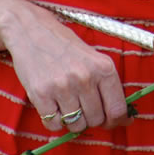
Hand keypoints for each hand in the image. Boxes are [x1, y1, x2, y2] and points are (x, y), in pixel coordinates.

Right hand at [0, 0, 131, 133]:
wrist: (30, 29)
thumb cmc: (62, 43)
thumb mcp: (92, 56)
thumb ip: (106, 84)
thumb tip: (123, 116)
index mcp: (102, 67)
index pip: (117, 108)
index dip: (117, 120)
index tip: (113, 122)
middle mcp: (84, 77)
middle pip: (96, 120)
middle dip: (91, 117)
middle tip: (83, 105)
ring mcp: (62, 87)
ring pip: (76, 125)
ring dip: (73, 120)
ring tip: (67, 102)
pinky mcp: (41, 95)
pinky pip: (54, 125)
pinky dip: (54, 120)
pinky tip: (53, 104)